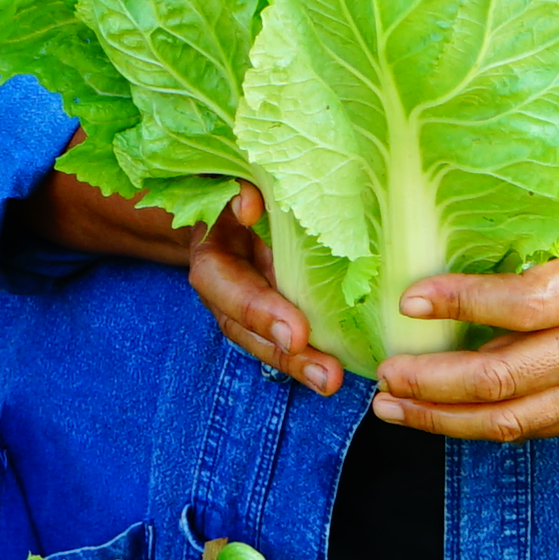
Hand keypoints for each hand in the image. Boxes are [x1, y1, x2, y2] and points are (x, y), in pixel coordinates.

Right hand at [39, 173, 346, 394]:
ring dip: (301, 365)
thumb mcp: (233, 178)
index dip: (258, 312)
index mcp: (212, 255)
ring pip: (268, 343)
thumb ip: (236, 188)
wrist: (237, 197)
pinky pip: (290, 337)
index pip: (227, 288)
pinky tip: (345, 368)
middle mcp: (228, 289)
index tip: (296, 333)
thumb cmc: (239, 182)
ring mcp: (251, 304)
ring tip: (333, 381)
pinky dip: (314, 354)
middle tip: (326, 376)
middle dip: (286, 356)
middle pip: (250, 331)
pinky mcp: (277, 308)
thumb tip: (248, 205)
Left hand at [372, 186, 558, 443]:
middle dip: (435, 382)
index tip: (411, 297)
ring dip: (449, 420)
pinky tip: (449, 420)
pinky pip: (545, 428)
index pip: (530, 305)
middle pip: (508, 378)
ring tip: (393, 407)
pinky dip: (492, 429)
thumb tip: (522, 131)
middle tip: (381, 371)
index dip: (466, 305)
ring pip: (520, 419)